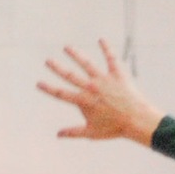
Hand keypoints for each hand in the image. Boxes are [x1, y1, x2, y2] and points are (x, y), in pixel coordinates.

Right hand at [37, 40, 164, 144]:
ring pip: (86, 64)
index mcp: (83, 101)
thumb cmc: (114, 129)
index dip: (49, 89)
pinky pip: (111, 58)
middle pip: (70, 76)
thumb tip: (58, 134)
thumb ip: (73, 132)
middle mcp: (91, 88)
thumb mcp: (91, 133)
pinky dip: (106, 48)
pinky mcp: (117, 74)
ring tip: (67, 47)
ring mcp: (104, 79)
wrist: (136, 120)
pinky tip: (101, 40)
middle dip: (57, 68)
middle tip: (48, 60)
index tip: (39, 83)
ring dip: (76, 54)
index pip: (61, 94)